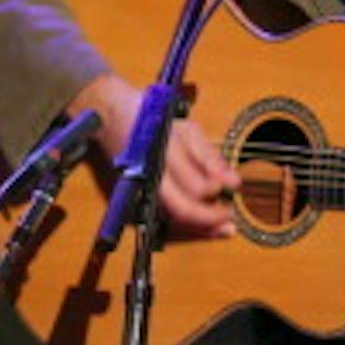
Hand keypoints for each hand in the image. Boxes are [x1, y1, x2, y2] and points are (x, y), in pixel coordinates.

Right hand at [74, 73, 239, 238]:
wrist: (111, 117)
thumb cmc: (153, 118)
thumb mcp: (187, 129)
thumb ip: (210, 158)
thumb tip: (234, 183)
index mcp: (164, 152)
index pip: (195, 186)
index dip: (216, 191)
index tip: (232, 187)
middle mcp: (149, 175)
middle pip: (182, 210)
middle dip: (210, 220)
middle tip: (230, 219)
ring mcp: (139, 189)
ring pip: (172, 220)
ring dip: (199, 227)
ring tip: (220, 226)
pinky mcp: (133, 198)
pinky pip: (162, 218)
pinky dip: (183, 224)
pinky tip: (200, 223)